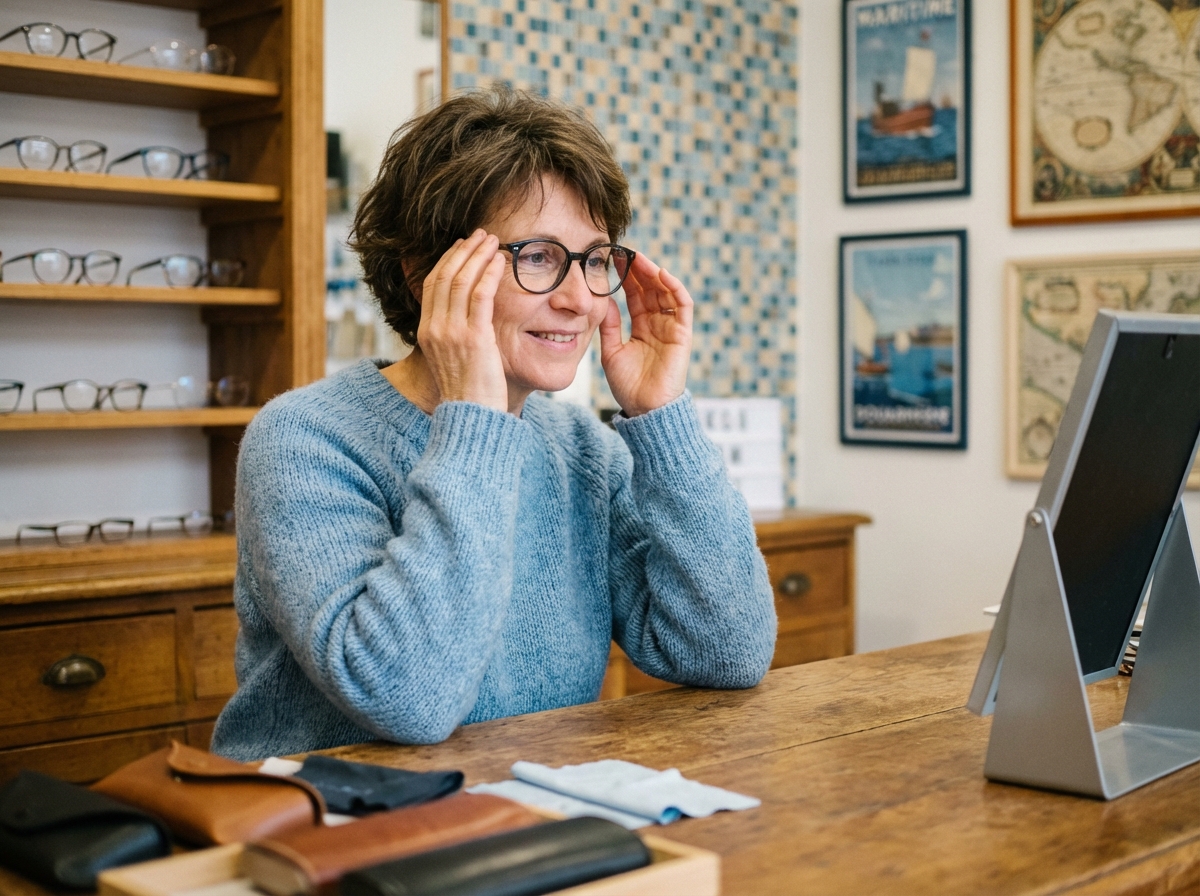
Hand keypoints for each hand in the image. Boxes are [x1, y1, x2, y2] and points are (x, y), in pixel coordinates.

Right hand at [416, 229, 508, 412]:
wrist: (472, 418)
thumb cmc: (470, 393)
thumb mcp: (454, 359)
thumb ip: (455, 335)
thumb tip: (469, 316)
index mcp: (427, 333)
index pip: (432, 285)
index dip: (447, 261)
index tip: (462, 247)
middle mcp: (435, 329)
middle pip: (444, 276)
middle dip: (463, 251)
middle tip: (480, 235)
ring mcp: (452, 333)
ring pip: (461, 281)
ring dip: (478, 256)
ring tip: (493, 241)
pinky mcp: (474, 338)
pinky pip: (481, 296)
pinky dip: (490, 274)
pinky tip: (501, 262)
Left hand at [598, 253, 692, 416]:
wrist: (645, 410)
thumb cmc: (628, 387)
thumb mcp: (610, 352)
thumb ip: (609, 326)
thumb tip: (603, 300)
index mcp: (641, 328)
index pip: (635, 295)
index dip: (626, 277)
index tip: (612, 259)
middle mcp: (658, 324)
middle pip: (650, 289)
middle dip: (638, 270)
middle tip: (624, 251)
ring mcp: (671, 328)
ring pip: (665, 292)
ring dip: (653, 273)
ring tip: (638, 258)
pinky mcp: (683, 334)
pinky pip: (682, 305)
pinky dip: (674, 287)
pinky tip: (661, 274)